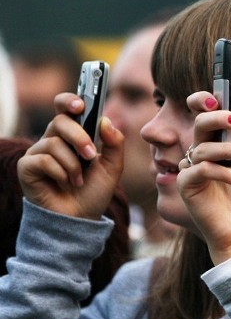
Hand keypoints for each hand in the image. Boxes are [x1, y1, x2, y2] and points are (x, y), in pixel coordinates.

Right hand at [17, 92, 123, 219]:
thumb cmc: (94, 191)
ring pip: (54, 142)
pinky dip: (60, 173)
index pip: (64, 108)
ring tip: (78, 179)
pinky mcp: (26, 167)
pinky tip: (65, 183)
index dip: (70, 101)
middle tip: (91, 155)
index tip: (81, 105)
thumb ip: (115, 143)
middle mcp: (52, 139)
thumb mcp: (113, 167)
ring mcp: (38, 153)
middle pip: (60, 121)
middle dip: (79, 136)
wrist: (81, 218)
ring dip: (73, 163)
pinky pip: (43, 160)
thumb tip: (106, 120)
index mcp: (71, 135)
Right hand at [176, 91, 230, 263]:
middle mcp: (200, 150)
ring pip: (201, 148)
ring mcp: (190, 167)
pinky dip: (223, 173)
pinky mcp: (186, 186)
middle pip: (200, 123)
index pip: (202, 111)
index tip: (218, 98)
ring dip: (226, 148)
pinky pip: (200, 171)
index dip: (204, 100)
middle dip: (218, 118)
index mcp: (216, 138)